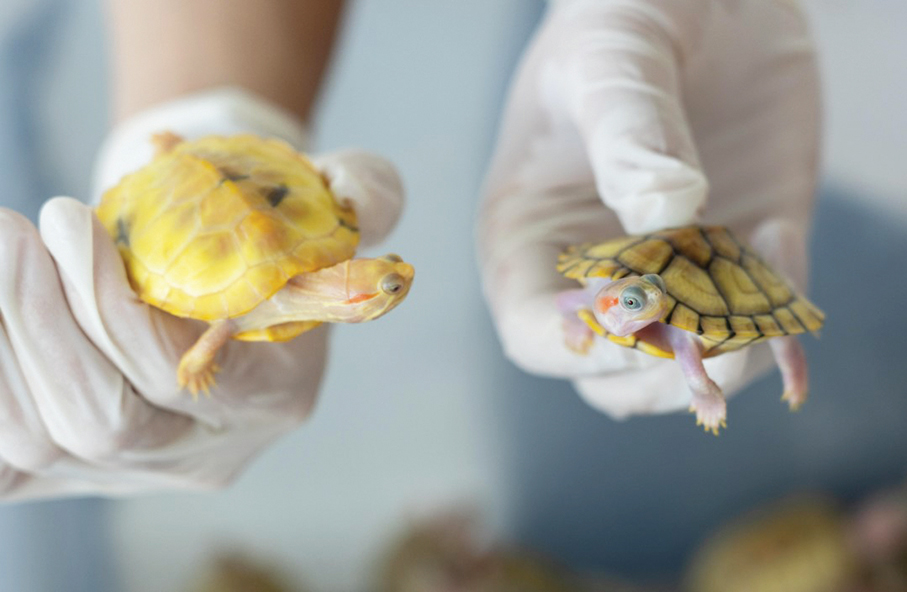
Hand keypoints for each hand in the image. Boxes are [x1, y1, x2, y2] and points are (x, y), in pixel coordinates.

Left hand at [0, 90, 403, 499]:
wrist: (224, 281)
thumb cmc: (272, 234)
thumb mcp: (337, 201)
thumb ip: (367, 191)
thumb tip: (352, 193)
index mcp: (275, 396)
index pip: (193, 380)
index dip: (121, 312)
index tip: (73, 219)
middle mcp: (206, 450)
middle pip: (107, 422)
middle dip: (47, 322)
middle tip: (19, 227)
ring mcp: (135, 469)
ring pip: (43, 438)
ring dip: (6, 340)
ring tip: (5, 248)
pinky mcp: (76, 470)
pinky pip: (7, 457)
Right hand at [478, 0, 819, 418]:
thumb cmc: (624, 14)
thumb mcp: (612, 55)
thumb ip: (627, 129)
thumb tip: (666, 210)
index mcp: (531, 234)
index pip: (535, 329)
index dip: (579, 345)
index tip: (639, 320)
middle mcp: (595, 268)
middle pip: (611, 376)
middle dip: (663, 374)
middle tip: (714, 337)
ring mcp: (671, 269)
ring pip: (687, 365)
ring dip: (728, 357)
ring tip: (757, 297)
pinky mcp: (738, 254)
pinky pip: (757, 318)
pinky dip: (778, 310)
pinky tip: (779, 235)